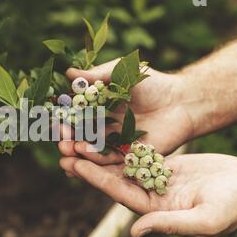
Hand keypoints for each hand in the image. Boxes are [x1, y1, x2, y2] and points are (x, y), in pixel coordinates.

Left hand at [60, 149, 236, 236]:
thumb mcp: (203, 219)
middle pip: (112, 175)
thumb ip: (169, 225)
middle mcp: (149, 193)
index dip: (94, 177)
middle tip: (63, 146)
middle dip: (88, 161)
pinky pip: (137, 150)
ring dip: (100, 149)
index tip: (73, 164)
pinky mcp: (164, 164)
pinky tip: (106, 128)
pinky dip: (121, 140)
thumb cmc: (233, 209)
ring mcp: (155, 177)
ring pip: (121, 161)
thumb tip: (135, 232)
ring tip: (78, 133)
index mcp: (153, 208)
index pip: (116, 191)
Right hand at [64, 59, 192, 154]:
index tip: (54, 120)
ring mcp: (114, 143)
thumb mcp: (121, 73)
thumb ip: (96, 75)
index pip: (75, 115)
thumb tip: (68, 73)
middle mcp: (102, 126)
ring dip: (77, 152)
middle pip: (79, 136)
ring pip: (90, 151)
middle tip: (61, 140)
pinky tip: (81, 162)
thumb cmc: (151, 84)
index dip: (64, 119)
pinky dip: (93, 163)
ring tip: (68, 151)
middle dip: (67, 139)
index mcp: (98, 107)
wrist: (181, 101)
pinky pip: (107, 162)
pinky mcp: (127, 157)